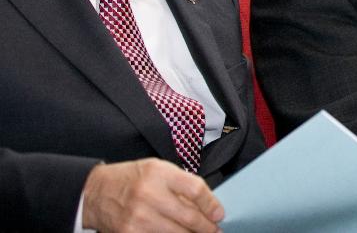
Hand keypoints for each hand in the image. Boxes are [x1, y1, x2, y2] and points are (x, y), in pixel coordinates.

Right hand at [82, 159, 222, 232]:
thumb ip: (181, 184)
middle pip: (188, 216)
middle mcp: (149, 195)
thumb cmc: (131, 179)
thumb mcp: (158, 169)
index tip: (219, 214)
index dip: (211, 204)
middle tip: (215, 231)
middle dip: (206, 227)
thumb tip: (206, 204)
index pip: (195, 189)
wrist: (96, 193)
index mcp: (159, 174)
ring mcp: (138, 217)